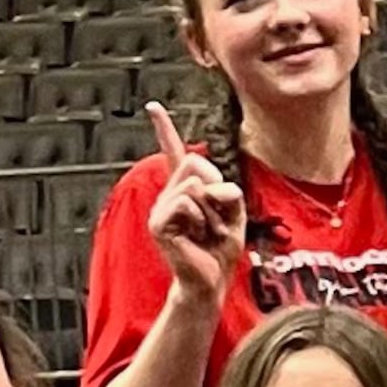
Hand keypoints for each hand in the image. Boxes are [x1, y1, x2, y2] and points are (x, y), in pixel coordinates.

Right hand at [141, 102, 246, 309]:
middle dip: (218, 188)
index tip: (152, 106)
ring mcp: (160, 207)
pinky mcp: (158, 222)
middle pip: (196, 163)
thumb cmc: (221, 249)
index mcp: (186, 189)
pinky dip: (201, 219)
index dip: (164, 129)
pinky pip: (186, 203)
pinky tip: (196, 237)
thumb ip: (228, 191)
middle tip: (217, 218)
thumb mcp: (235, 213)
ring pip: (194, 185)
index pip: (174, 153)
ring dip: (213, 211)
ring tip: (207, 232)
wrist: (211, 281)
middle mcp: (168, 194)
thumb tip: (208, 184)